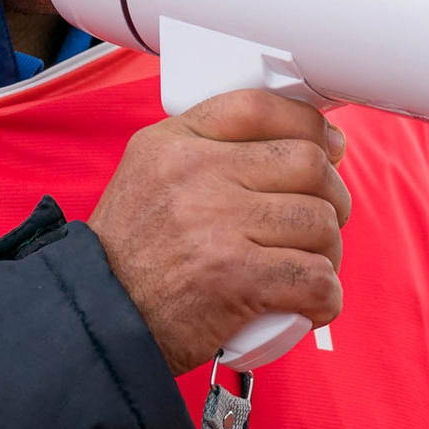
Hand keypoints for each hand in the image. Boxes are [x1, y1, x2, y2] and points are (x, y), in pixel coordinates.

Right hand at [88, 90, 353, 372]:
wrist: (97, 320)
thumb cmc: (131, 256)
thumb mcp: (149, 175)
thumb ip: (206, 150)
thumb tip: (302, 142)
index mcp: (175, 143)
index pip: (261, 108)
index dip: (310, 127)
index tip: (327, 149)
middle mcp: (195, 174)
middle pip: (307, 165)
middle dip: (332, 196)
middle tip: (321, 222)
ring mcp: (216, 225)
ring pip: (318, 222)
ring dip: (329, 252)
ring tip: (310, 267)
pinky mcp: (235, 278)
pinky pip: (314, 278)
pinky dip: (325, 297)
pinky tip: (313, 303)